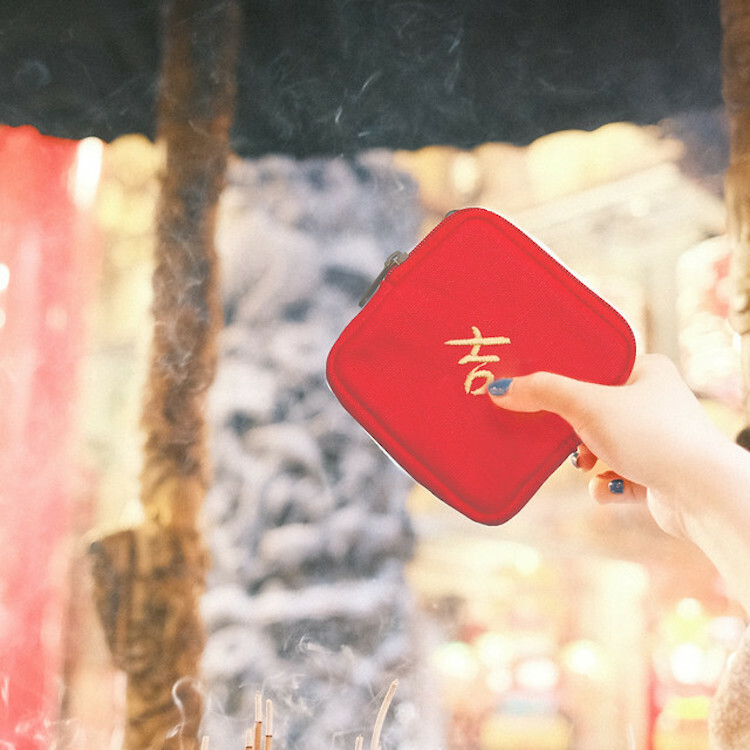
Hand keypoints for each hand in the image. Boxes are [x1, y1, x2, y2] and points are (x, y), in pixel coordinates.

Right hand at [487, 354, 739, 539]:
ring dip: (586, 459)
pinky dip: (606, 483)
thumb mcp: (588, 405)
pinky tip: (610, 487)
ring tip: (587, 464)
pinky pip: (614, 475)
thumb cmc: (652, 435)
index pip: (594, 367)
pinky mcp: (655, 474)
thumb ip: (543, 393)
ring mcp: (655, 439)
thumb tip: (500, 388)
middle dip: (572, 429)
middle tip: (558, 434)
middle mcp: (653, 402)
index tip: (535, 388)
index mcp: (645, 370)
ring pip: (600, 444)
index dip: (564, 378)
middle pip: (592, 409)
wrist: (701, 492)